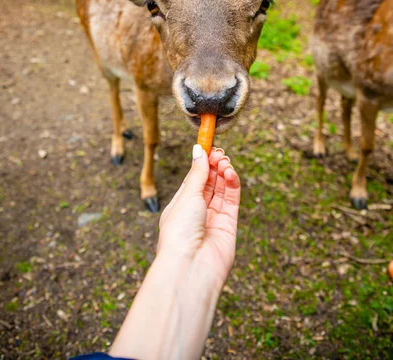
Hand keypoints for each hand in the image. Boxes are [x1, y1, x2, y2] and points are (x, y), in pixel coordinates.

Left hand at [158, 144, 240, 285]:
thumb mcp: (187, 196)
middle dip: (214, 165)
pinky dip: (233, 184)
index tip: (209, 146)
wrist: (190, 267)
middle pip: (209, 183)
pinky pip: (232, 200)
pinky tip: (230, 172)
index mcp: (180, 206)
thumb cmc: (180, 232)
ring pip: (222, 190)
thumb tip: (198, 150)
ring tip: (225, 162)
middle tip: (219, 152)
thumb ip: (198, 173)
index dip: (202, 162)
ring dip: (224, 173)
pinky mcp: (228, 225)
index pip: (194, 179)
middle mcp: (197, 212)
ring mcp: (213, 219)